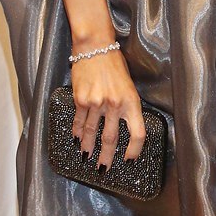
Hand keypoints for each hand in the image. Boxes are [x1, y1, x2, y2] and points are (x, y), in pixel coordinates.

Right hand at [70, 47, 145, 168]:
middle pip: (111, 138)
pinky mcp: (81, 99)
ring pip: (92, 133)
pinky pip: (80, 121)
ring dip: (89, 148)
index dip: (135, 150)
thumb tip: (123, 127)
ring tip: (87, 158)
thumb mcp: (128, 86)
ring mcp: (96, 103)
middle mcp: (114, 104)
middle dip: (107, 157)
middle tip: (104, 169)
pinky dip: (78, 132)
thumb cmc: (114, 64)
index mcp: (131, 101)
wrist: (95, 47)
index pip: (138, 133)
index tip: (130, 159)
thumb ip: (126, 106)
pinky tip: (77, 140)